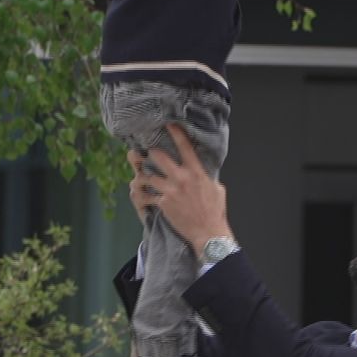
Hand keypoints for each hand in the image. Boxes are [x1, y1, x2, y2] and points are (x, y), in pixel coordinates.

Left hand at [128, 125, 230, 256]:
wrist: (208, 232)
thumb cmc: (215, 211)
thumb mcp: (217, 188)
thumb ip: (207, 176)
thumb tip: (203, 170)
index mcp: (196, 172)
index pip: (185, 147)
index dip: (175, 133)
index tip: (168, 124)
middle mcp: (182, 178)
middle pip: (159, 157)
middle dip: (151, 153)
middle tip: (148, 153)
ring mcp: (171, 190)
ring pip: (148, 175)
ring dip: (143, 175)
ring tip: (140, 176)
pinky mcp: (163, 203)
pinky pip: (146, 195)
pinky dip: (141, 195)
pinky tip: (139, 194)